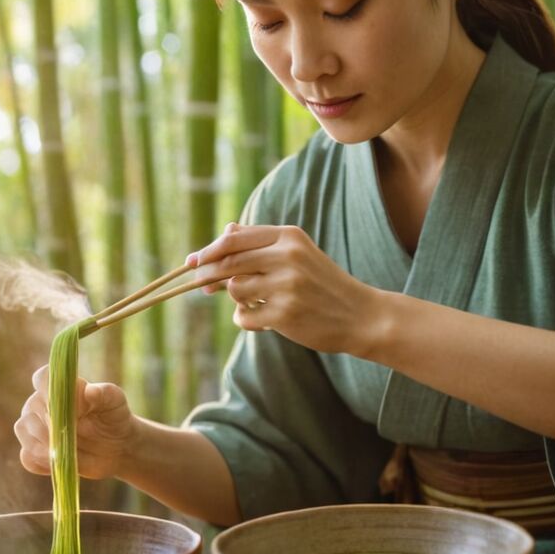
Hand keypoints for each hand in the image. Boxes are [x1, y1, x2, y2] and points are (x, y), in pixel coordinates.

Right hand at [13, 364, 136, 479]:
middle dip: (49, 425)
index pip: (42, 378)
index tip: (68, 407)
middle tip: (71, 435)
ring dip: (43, 445)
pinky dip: (41, 463)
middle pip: (30, 409)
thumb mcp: (116, 403)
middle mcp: (41, 403)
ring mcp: (34, 427)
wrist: (116, 446)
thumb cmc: (114, 417)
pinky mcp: (35, 451)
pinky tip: (60, 462)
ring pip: (23, 432)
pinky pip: (27, 458)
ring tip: (66, 451)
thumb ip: (104, 393)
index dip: (49, 391)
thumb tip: (89, 391)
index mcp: (60, 387)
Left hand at [190, 222, 380, 354]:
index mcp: (289, 236)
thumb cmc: (324, 284)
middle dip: (208, 275)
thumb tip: (223, 233)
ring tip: (258, 304)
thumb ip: (261, 243)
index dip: (208, 251)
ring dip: (238, 300)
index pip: (234, 239)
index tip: (192, 261)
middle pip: (228, 263)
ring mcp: (286, 286)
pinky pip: (244, 316)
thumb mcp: (297, 254)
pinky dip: (247, 320)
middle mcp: (287, 256)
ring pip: (234, 290)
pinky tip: (265, 321)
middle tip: (200, 286)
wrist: (361, 316)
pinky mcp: (284, 314)